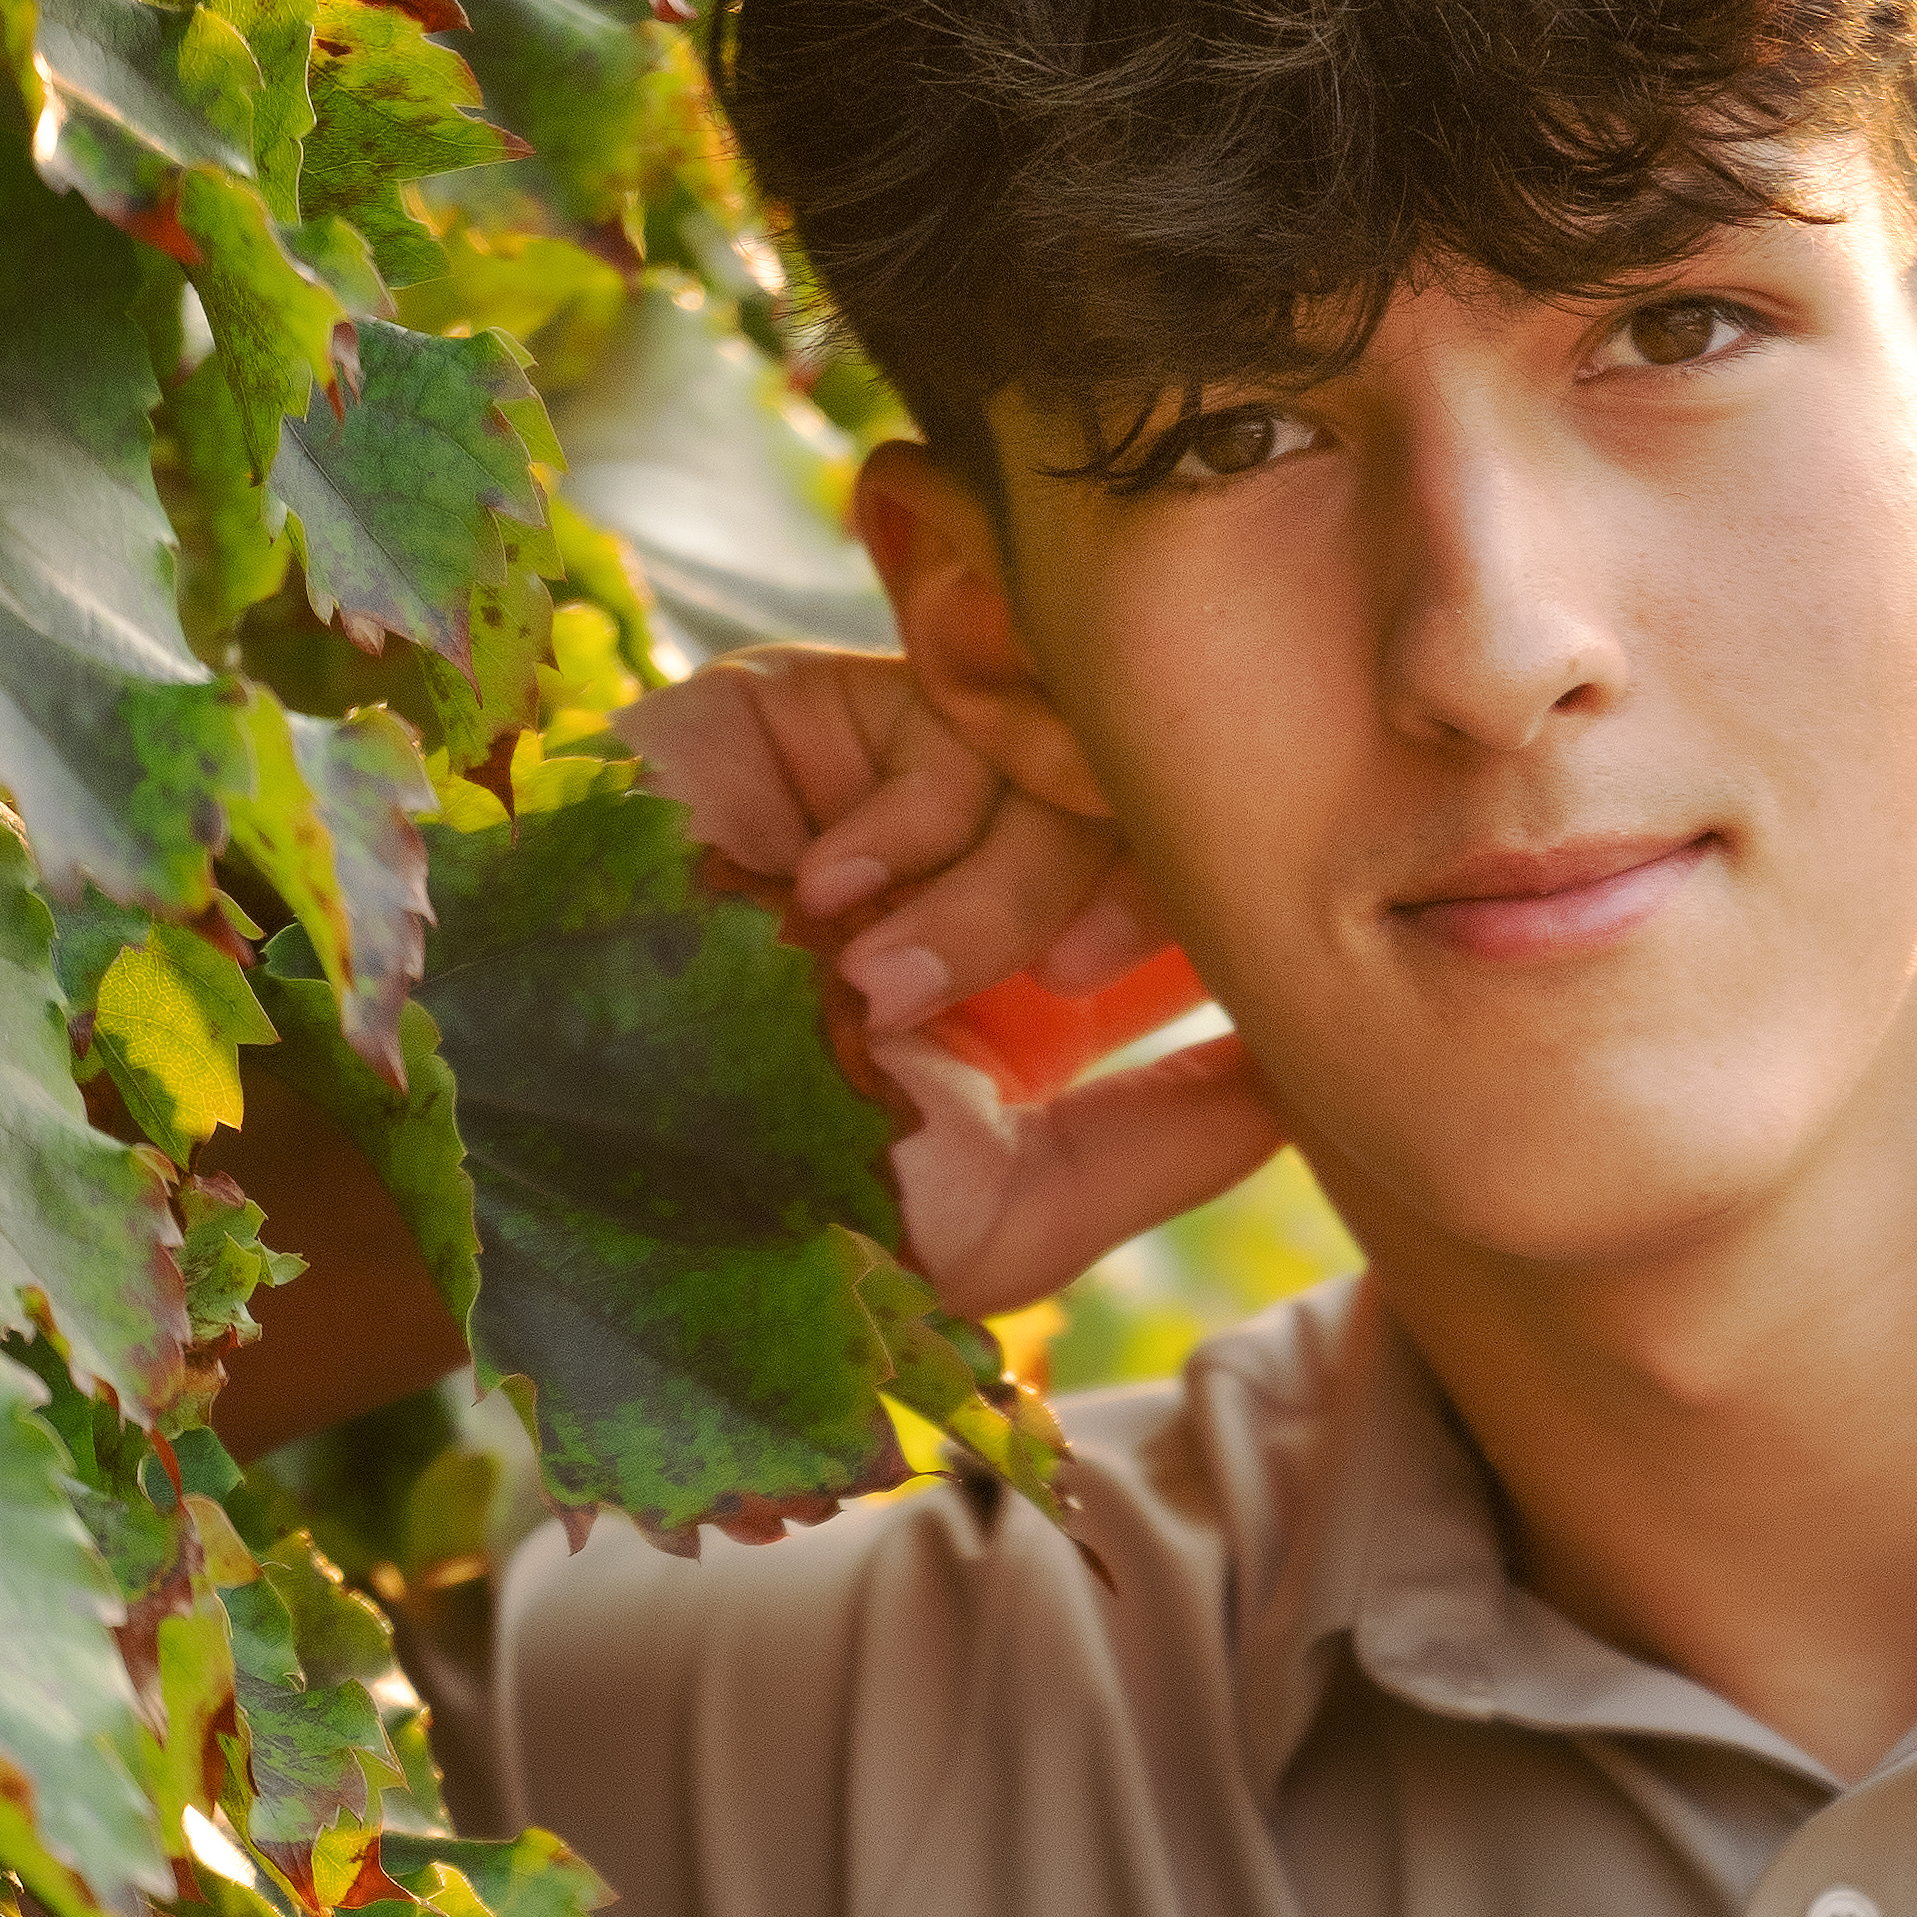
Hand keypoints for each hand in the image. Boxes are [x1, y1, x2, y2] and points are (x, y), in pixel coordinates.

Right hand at [622, 648, 1292, 1321]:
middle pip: (1137, 812)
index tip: (1111, 987)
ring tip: (872, 976)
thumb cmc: (789, 1215)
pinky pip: (950, 701)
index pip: (1175, 910)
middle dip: (1092, 896)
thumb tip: (1317, 1071)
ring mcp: (882, 786)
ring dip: (981, 884)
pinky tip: (824, 900)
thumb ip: (1174, 1142)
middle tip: (1001, 982)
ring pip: (1057, 753)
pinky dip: (908, 817)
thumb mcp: (1016, 1210)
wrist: (599, 1145)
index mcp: (1014, 997)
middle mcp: (960, 878)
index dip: (1189, 927)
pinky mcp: (798, 710)